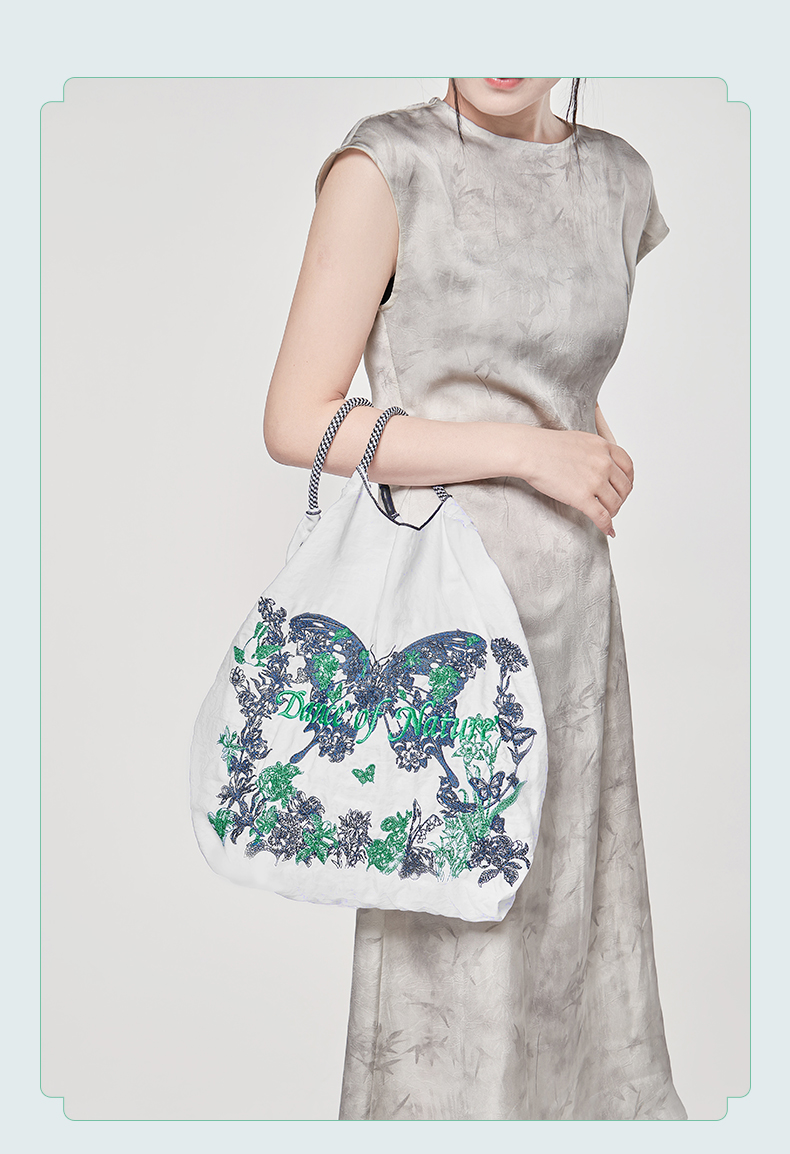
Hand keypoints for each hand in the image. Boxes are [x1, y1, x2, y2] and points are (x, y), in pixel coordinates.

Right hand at [518, 426, 633, 537]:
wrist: (530, 452)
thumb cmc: (545, 446)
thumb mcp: (579, 439)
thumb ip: (594, 450)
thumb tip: (597, 464)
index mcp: (603, 447)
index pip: (628, 467)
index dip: (628, 480)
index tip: (623, 488)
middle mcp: (603, 463)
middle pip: (624, 487)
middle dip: (620, 498)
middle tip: (613, 504)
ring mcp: (595, 480)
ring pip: (615, 503)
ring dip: (613, 512)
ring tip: (606, 516)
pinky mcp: (583, 497)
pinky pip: (602, 517)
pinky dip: (607, 526)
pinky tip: (607, 530)